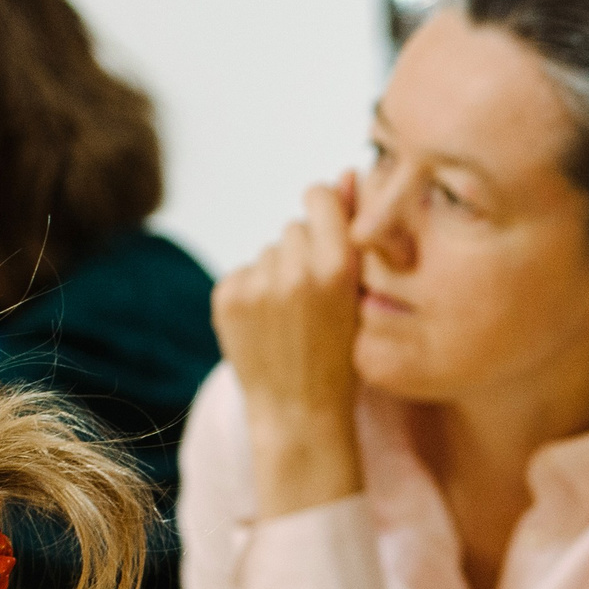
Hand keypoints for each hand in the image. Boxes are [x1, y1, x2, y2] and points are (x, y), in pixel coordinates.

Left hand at [213, 172, 364, 516]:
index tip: (328, 236)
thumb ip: (352, 235)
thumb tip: (348, 173)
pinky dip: (253, 294)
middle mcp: (295, 270)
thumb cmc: (341, 359)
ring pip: (268, 251)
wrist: (300, 415)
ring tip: (290, 320)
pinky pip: (244, 272)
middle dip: (303, 253)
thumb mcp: (361, 299)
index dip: (325, 211)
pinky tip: (267, 327)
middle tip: (313, 303)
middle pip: (292, 228)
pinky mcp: (227, 296)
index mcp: (337, 268)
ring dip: (278, 275)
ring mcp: (257, 284)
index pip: (319, 195)